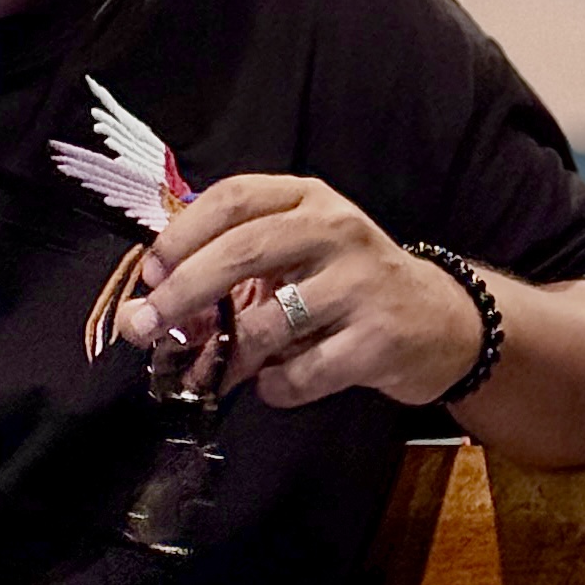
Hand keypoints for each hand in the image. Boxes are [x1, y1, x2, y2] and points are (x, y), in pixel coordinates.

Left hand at [119, 172, 482, 408]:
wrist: (439, 322)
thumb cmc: (348, 286)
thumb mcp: (298, 256)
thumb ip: (233, 270)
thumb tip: (151, 311)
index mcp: (308, 198)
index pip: (233, 198)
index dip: (181, 235)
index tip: (150, 274)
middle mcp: (336, 229)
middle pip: (241, 252)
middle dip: (182, 294)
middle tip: (145, 327)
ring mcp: (361, 283)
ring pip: (268, 322)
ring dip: (228, 354)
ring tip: (217, 369)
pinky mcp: (378, 339)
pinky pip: (302, 372)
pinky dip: (275, 386)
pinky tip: (276, 382)